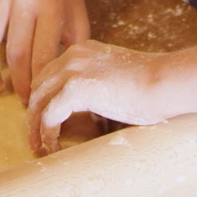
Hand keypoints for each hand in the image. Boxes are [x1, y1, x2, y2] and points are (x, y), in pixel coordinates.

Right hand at [0, 0, 89, 103]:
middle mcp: (23, 0)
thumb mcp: (79, 16)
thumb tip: (65, 80)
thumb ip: (75, 46)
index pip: (41, 53)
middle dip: (18, 81)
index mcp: (50, 8)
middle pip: (15, 51)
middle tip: (20, 100)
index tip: (38, 98)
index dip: (38, 80)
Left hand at [26, 41, 168, 154]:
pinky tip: (52, 145)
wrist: (162, 82)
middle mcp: (74, 55)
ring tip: (39, 146)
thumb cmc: (148, 84)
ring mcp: (73, 70)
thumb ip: (96, 82)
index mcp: (83, 50)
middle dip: (34, 112)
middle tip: (36, 136)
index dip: (42, 97)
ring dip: (35, 126)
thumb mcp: (115, 74)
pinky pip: (49, 115)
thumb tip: (87, 109)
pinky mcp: (76, 89)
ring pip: (38, 101)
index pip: (49, 73)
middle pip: (39, 86)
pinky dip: (47, 133)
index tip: (42, 119)